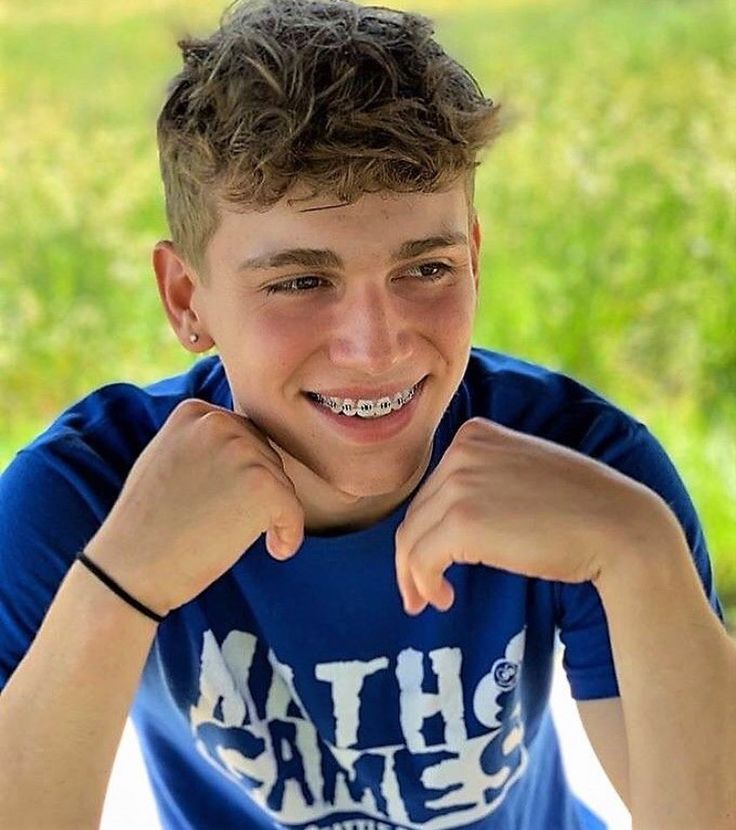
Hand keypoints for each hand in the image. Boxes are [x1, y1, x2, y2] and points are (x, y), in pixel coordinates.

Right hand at [84, 399, 304, 614]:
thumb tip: (247, 442)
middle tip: (229, 526)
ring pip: (282, 483)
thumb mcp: (166, 459)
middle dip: (259, 493)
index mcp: (194, 412)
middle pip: (266, 457)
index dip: (243, 474)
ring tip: (241, 539)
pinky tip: (275, 549)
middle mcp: (219, 423)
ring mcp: (242, 451)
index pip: (243, 436)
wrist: (130, 568)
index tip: (227, 503)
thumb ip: (202, 443)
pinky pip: (294, 509)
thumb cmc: (147, 524)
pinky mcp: (263, 485)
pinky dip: (290, 533)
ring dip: (273, 514)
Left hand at [395, 416, 662, 613]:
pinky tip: (444, 598)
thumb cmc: (579, 508)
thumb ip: (484, 478)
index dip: (426, 527)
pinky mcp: (463, 522)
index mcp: (476, 434)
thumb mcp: (522, 472)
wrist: (620, 526)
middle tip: (418, 592)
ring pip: (412, 537)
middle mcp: (462, 451)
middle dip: (412, 555)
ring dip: (413, 575)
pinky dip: (423, 583)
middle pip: (417, 512)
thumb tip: (443, 518)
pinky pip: (421, 558)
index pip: (432, 488)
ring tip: (427, 601)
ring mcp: (460, 483)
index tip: (431, 557)